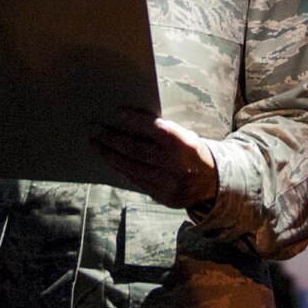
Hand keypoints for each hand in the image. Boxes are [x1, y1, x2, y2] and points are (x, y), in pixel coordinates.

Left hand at [93, 108, 217, 207]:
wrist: (212, 182)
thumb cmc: (192, 152)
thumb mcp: (185, 136)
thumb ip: (162, 132)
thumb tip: (130, 120)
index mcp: (182, 143)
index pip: (153, 128)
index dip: (133, 120)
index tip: (117, 112)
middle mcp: (174, 163)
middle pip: (135, 149)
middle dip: (112, 139)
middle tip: (95, 130)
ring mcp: (167, 182)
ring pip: (131, 167)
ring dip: (110, 155)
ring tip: (96, 145)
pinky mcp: (162, 195)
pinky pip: (136, 180)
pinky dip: (122, 169)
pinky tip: (111, 160)